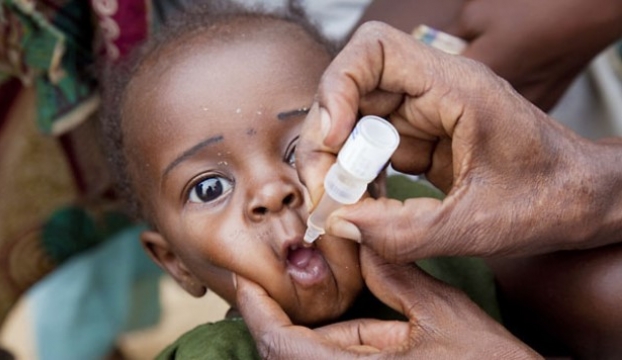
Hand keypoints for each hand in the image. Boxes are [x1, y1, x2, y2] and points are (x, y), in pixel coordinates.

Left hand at [236, 248, 539, 358]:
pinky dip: (319, 338)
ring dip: (292, 327)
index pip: (283, 347)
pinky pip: (329, 359)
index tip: (244, 282)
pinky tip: (327, 316)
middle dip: (272, 315)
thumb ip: (394, 274)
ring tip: (292, 288)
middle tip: (265, 277)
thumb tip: (359, 234)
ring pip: (305, 357)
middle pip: (287, 353)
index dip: (258, 312)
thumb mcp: (441, 313)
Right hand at [297, 22, 621, 261]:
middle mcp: (435, 92)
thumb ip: (404, 232)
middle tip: (324, 191)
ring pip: (360, 123)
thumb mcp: (476, 226)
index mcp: (454, 87)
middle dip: (329, 141)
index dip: (339, 86)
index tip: (334, 137)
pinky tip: (364, 207)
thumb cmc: (550, 201)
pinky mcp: (425, 142)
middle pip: (354, 92)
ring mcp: (428, 116)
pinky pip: (377, 151)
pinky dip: (362, 178)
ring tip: (342, 206)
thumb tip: (341, 223)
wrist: (585, 203)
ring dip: (343, 163)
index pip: (375, 50)